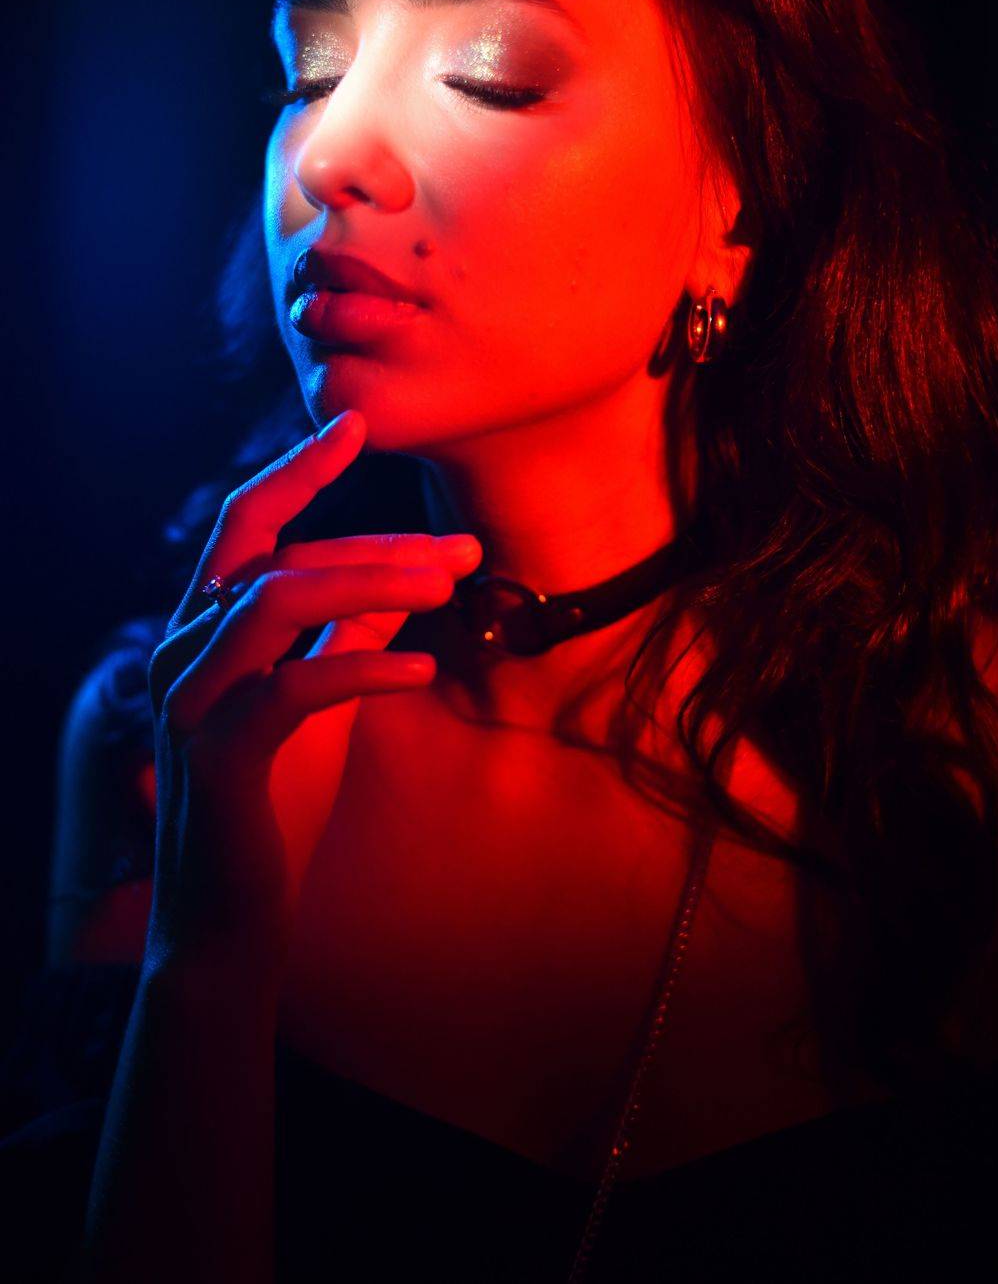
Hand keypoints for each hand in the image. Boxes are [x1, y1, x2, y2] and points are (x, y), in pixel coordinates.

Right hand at [145, 410, 481, 968]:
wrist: (230, 922)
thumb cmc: (275, 803)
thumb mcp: (318, 701)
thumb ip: (344, 632)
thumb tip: (400, 578)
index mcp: (205, 630)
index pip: (246, 524)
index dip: (297, 469)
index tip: (356, 424)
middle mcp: (185, 650)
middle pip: (276, 554)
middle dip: (376, 542)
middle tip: (464, 550)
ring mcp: (194, 700)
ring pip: (277, 599)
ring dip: (371, 581)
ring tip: (449, 586)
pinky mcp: (219, 755)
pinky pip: (293, 685)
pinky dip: (364, 666)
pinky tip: (424, 671)